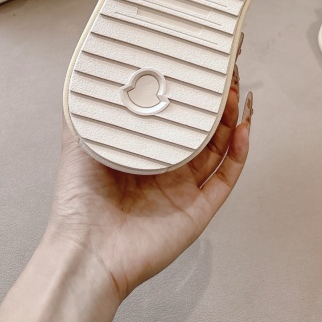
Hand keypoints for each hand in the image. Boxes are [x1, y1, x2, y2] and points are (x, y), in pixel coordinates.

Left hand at [49, 65, 251, 303]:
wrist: (88, 251)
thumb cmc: (79, 201)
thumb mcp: (79, 142)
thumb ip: (85, 111)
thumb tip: (84, 78)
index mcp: (142, 152)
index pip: (174, 117)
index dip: (189, 95)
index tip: (199, 70)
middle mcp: (166, 170)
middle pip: (202, 130)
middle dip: (216, 103)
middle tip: (225, 78)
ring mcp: (184, 190)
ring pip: (218, 149)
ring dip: (231, 122)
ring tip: (236, 95)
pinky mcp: (198, 210)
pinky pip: (226, 178)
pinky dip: (238, 154)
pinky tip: (242, 130)